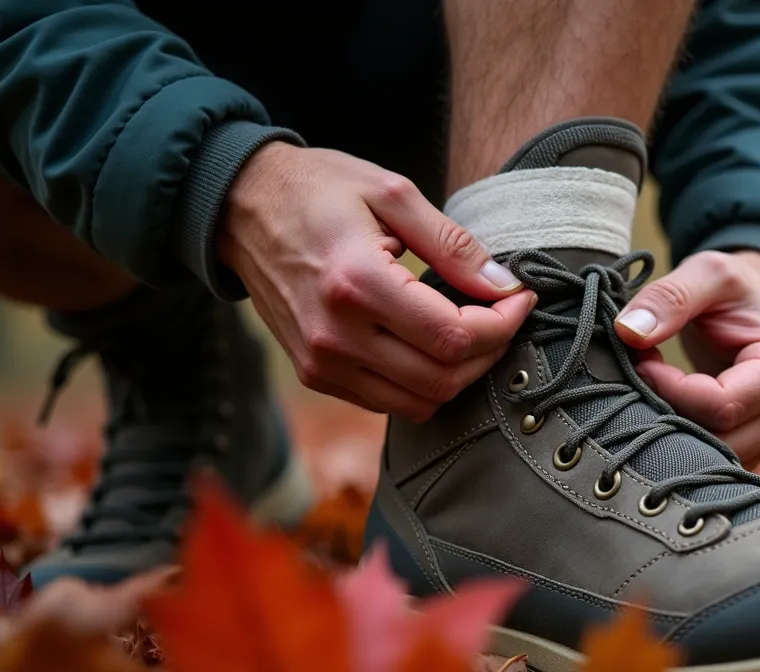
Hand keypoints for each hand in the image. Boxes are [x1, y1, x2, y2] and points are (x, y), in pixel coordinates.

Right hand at [218, 142, 535, 420]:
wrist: (239, 207)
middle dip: (489, 353)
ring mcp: (321, 363)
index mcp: (356, 283)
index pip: (452, 336)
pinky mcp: (316, 374)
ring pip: (420, 402)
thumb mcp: (391, 193)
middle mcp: (335, 335)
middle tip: (502, 314)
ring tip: (472, 330)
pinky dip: (424, 382)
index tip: (520, 298)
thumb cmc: (318, 189)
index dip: (502, 326)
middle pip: (442, 380)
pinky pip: (389, 402)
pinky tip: (431, 342)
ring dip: (460, 374)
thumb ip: (453, 244)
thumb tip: (504, 286)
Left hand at [614, 250, 759, 465]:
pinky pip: (712, 460)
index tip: (643, 361)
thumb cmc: (737, 289)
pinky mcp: (756, 446)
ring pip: (712, 458)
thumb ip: (668, 297)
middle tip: (642, 377)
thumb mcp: (707, 272)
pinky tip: (668, 406)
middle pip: (718, 441)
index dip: (671, 389)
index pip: (722, 406)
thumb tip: (628, 333)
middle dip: (669, 414)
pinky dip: (682, 438)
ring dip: (672, 429)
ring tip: (656, 387)